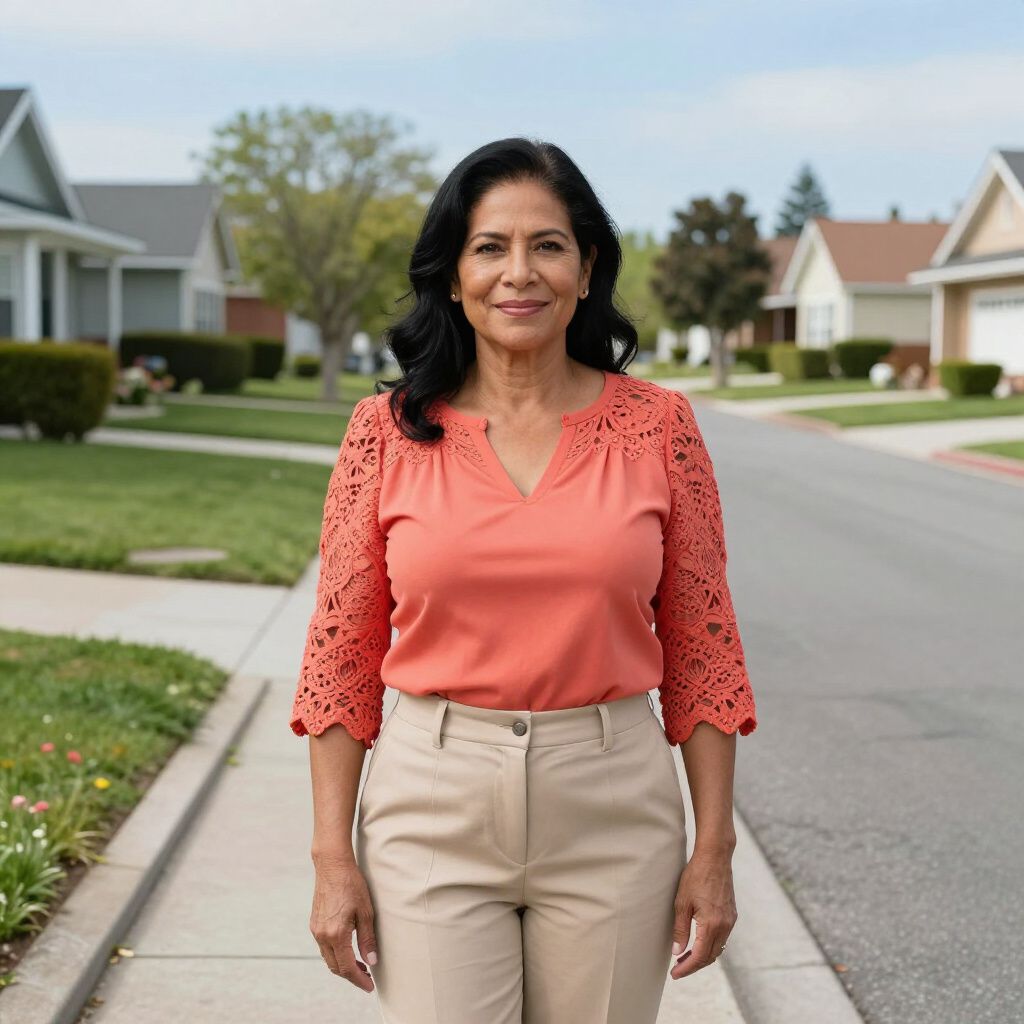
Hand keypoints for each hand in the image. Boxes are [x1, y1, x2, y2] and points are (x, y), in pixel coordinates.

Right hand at [310, 858, 377, 992]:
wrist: (332, 865)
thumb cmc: (351, 884)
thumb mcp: (365, 912)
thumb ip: (367, 939)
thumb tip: (371, 961)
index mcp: (336, 934)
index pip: (347, 967)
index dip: (359, 979)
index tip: (370, 986)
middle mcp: (322, 935)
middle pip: (335, 967)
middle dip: (351, 975)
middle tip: (367, 977)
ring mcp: (316, 929)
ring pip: (328, 958)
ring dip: (343, 965)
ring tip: (360, 964)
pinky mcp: (315, 923)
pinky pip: (324, 947)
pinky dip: (336, 954)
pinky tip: (348, 949)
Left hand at [669, 849, 737, 979]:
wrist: (715, 857)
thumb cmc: (696, 876)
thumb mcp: (682, 903)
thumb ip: (680, 929)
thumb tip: (677, 952)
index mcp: (712, 925)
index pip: (699, 956)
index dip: (686, 968)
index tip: (674, 974)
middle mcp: (724, 926)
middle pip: (710, 956)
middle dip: (693, 965)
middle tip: (677, 969)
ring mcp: (730, 920)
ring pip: (717, 948)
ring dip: (702, 956)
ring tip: (685, 958)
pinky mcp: (731, 914)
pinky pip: (722, 938)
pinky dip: (710, 945)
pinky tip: (698, 942)